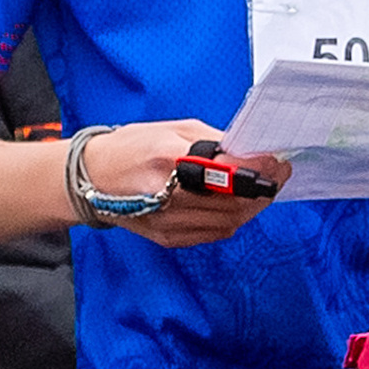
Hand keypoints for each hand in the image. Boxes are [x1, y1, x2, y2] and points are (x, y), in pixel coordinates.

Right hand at [78, 120, 287, 247]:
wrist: (90, 177)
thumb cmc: (133, 146)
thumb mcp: (174, 130)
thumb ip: (215, 143)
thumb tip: (253, 153)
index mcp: (169, 158)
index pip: (227, 171)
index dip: (258, 169)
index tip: (278, 162)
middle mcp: (168, 194)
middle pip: (234, 202)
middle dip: (262, 189)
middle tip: (278, 175)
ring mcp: (168, 221)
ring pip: (229, 221)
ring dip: (250, 206)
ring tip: (259, 190)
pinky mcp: (168, 238)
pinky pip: (214, 233)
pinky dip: (229, 219)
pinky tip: (232, 205)